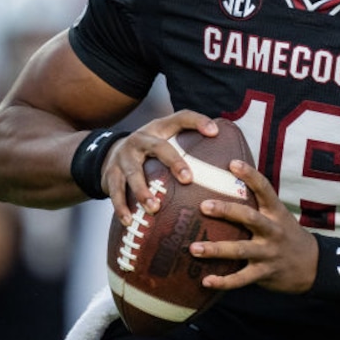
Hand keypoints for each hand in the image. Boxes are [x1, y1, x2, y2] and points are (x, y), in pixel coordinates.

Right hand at [100, 110, 217, 225]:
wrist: (108, 153)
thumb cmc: (151, 151)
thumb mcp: (167, 140)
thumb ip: (190, 145)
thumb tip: (230, 161)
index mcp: (159, 129)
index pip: (181, 118)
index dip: (198, 122)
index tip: (215, 132)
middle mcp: (141, 139)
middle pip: (159, 147)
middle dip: (174, 162)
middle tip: (188, 179)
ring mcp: (124, 156)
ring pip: (134, 173)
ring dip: (143, 191)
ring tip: (154, 207)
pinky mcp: (110, 174)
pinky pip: (115, 192)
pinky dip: (122, 207)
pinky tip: (129, 221)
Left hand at [190, 160, 318, 293]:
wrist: (312, 265)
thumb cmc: (287, 235)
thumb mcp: (279, 216)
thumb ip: (258, 205)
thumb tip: (227, 182)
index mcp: (276, 212)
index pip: (264, 189)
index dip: (250, 175)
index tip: (232, 163)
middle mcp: (273, 230)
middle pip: (249, 217)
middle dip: (226, 211)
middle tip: (203, 206)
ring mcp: (268, 253)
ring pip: (240, 250)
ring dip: (216, 249)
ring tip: (194, 248)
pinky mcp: (264, 273)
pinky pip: (241, 279)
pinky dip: (223, 281)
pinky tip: (206, 281)